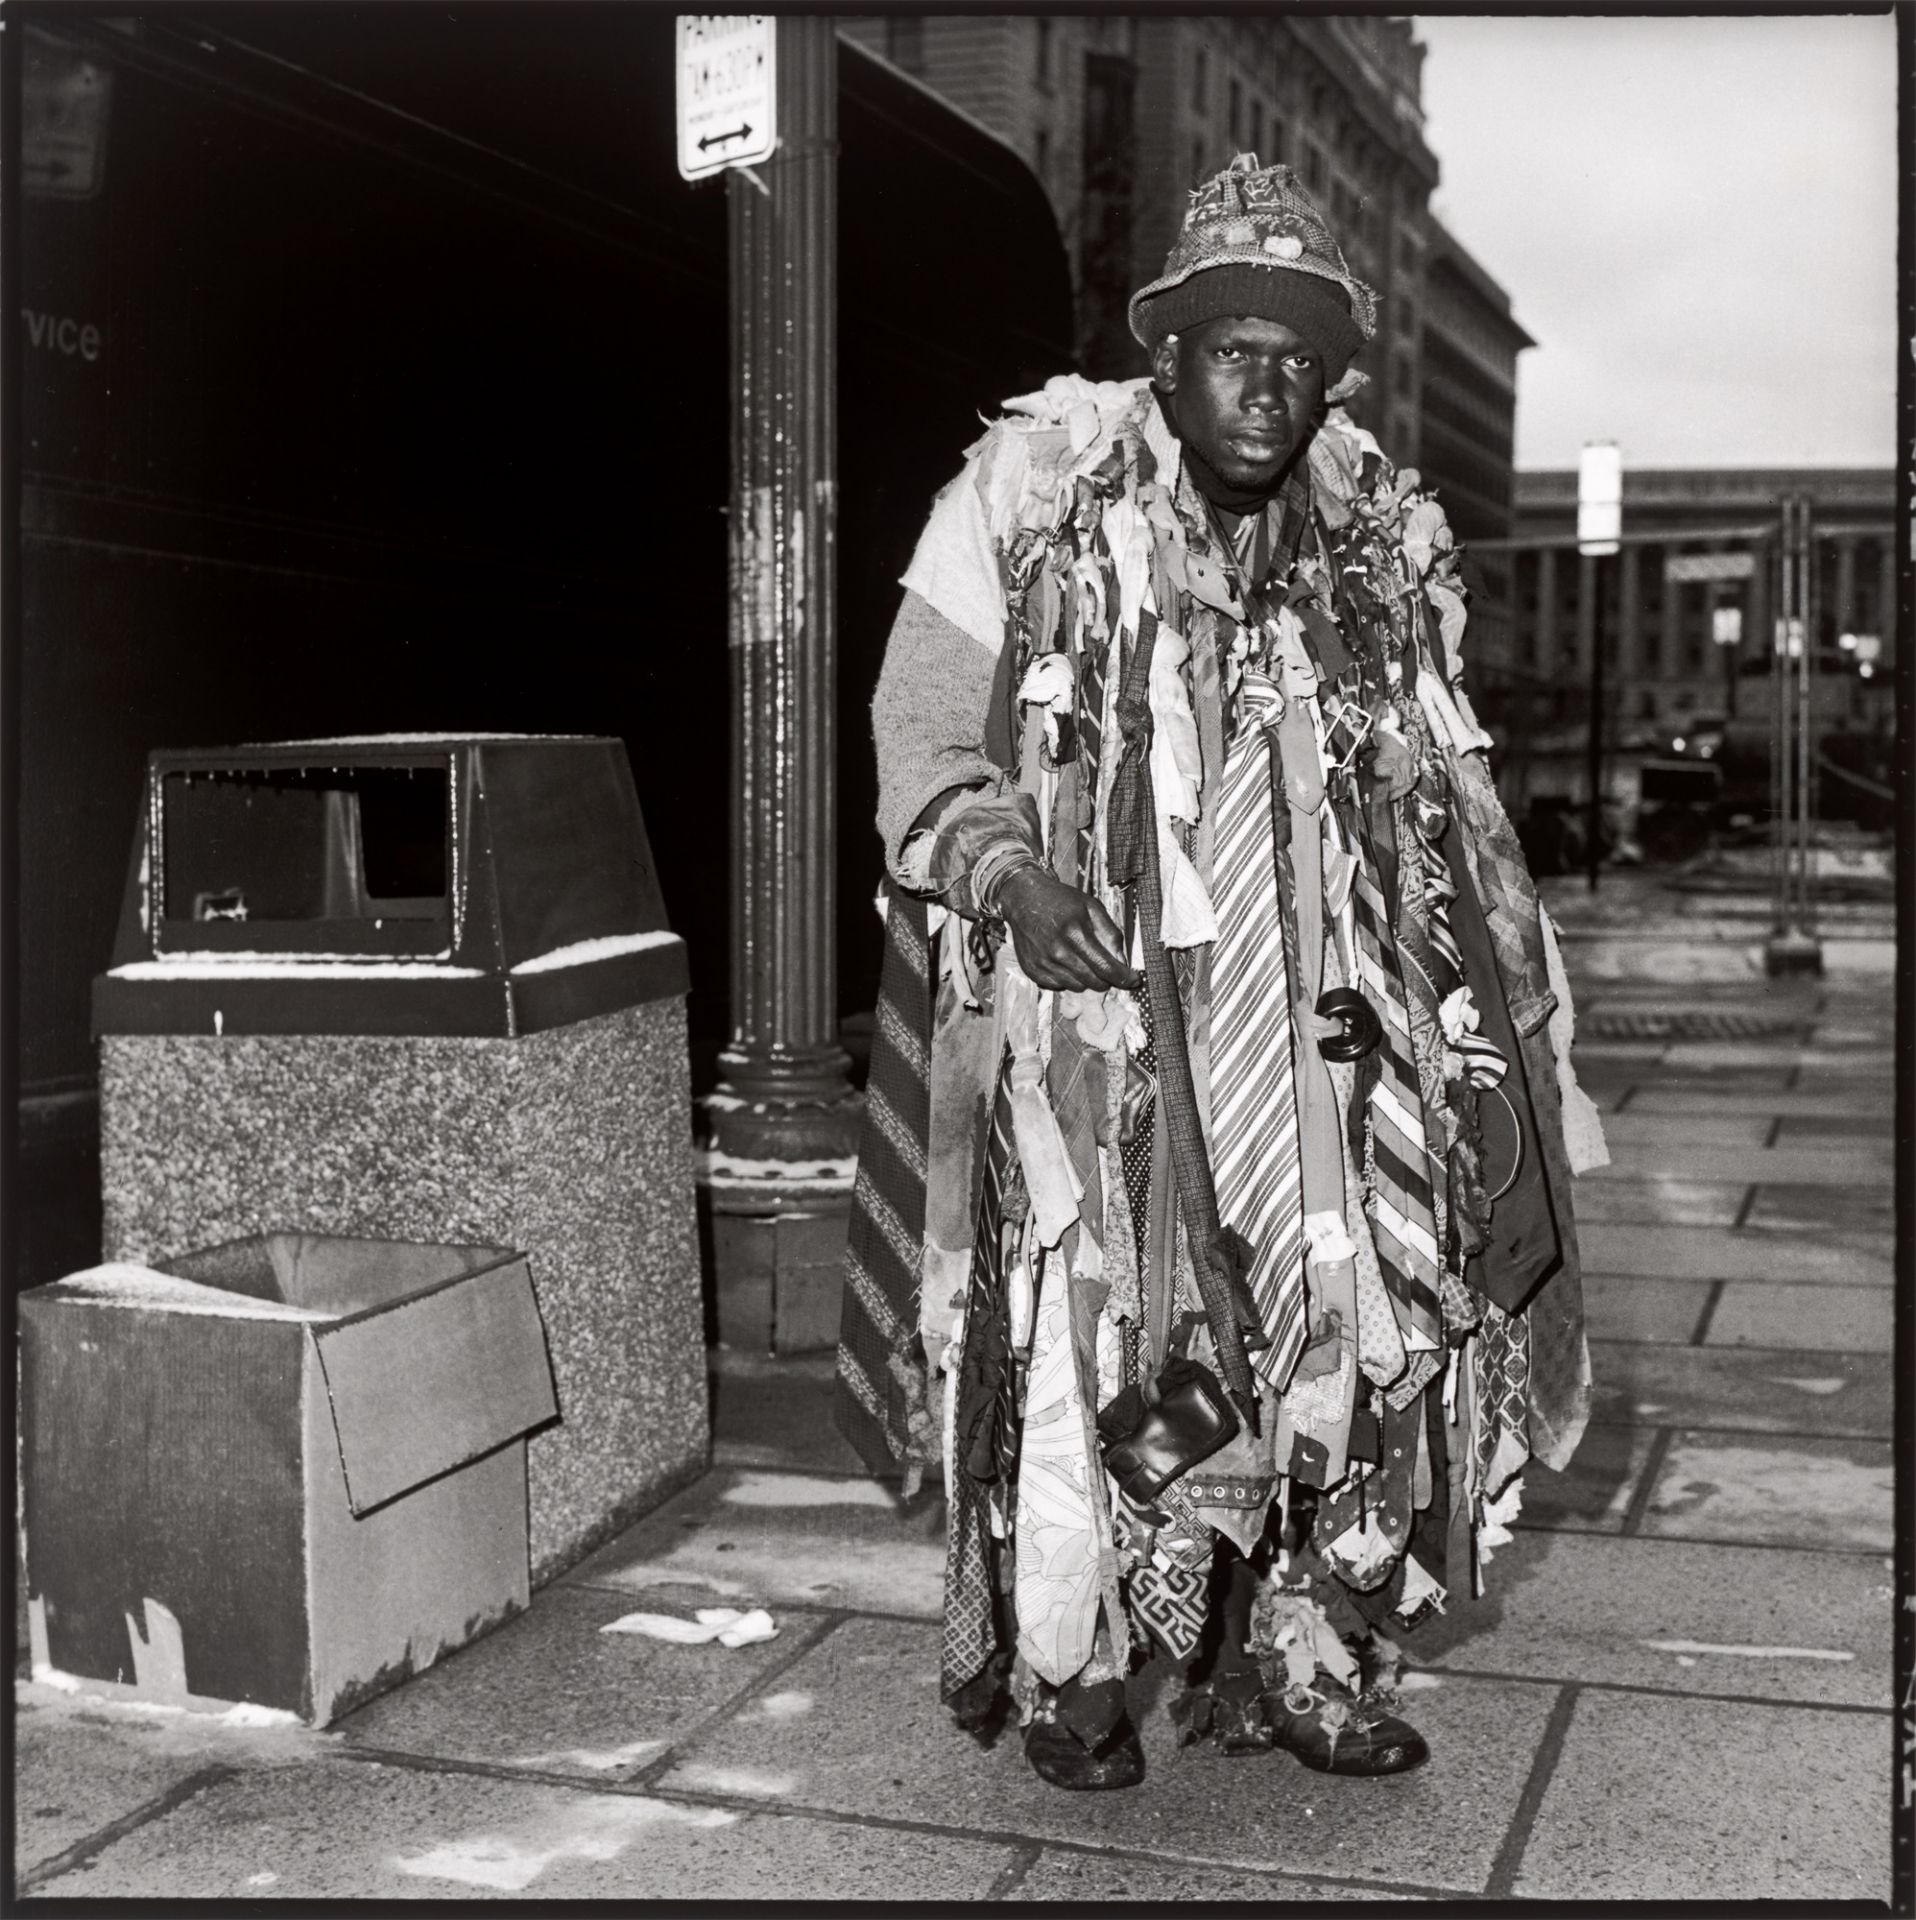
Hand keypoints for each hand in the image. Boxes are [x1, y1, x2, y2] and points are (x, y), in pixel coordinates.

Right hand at [996, 865, 1141, 992]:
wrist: (1024, 899)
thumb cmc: (1060, 901)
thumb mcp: (1092, 907)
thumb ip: (1110, 934)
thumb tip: (1122, 961)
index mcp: (1075, 933)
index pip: (1105, 967)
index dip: (1124, 978)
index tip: (1133, 980)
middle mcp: (1057, 952)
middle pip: (1093, 982)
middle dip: (1105, 977)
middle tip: (1103, 964)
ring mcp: (1043, 963)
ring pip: (1078, 987)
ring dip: (1085, 977)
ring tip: (1079, 957)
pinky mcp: (1033, 971)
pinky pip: (1059, 986)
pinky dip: (1066, 977)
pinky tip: (1063, 960)